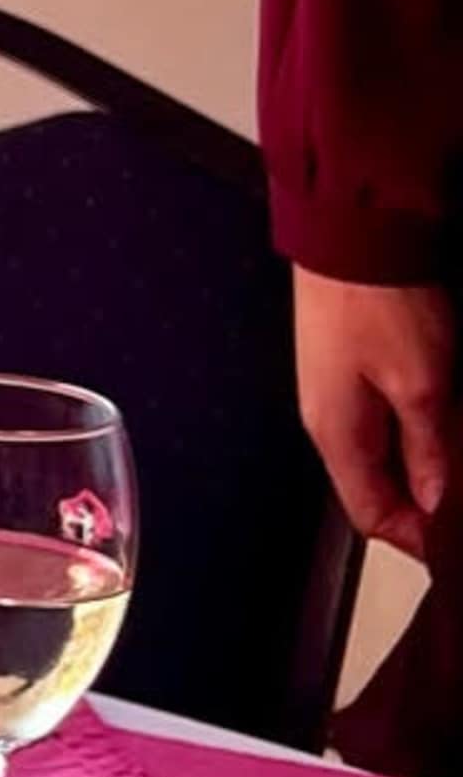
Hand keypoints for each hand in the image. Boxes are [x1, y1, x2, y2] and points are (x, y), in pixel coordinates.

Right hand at [298, 271, 460, 555]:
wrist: (351, 228)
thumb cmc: (379, 300)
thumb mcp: (423, 387)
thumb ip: (430, 454)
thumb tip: (436, 507)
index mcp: (336, 435)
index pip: (372, 516)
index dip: (416, 540)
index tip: (454, 547)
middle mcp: (328, 418)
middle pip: (374, 487)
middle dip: (420, 505)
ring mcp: (336, 388)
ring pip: (381, 453)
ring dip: (421, 466)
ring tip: (460, 463)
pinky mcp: (350, 360)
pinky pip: (381, 417)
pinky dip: (413, 430)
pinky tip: (442, 419)